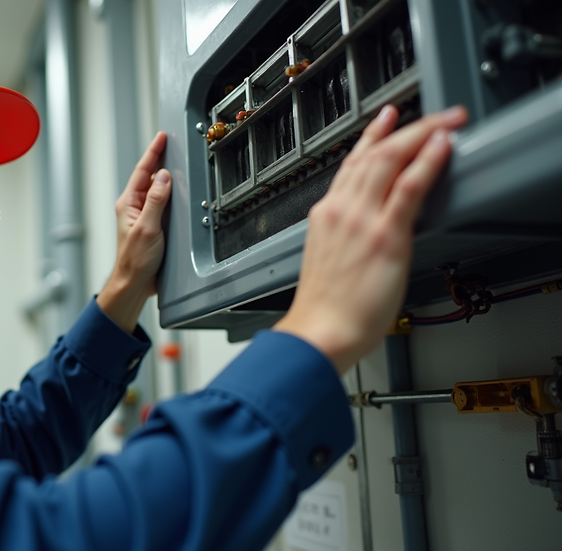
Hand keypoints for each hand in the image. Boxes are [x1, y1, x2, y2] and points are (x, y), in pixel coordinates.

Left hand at [97, 131, 171, 332]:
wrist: (135, 284)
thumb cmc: (135, 261)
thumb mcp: (147, 228)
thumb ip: (156, 201)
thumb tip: (163, 177)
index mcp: (128, 204)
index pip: (142, 171)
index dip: (153, 152)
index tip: (161, 137)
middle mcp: (135, 207)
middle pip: (149, 177)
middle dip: (160, 158)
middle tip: (171, 142)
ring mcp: (144, 216)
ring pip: (157, 190)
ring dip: (166, 176)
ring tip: (176, 160)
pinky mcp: (153, 226)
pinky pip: (163, 204)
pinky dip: (172, 194)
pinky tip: (179, 191)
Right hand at [273, 105, 467, 371]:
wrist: (320, 331)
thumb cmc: (324, 309)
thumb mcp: (328, 260)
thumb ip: (345, 237)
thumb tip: (368, 229)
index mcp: (326, 215)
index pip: (352, 163)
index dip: (372, 136)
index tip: (387, 119)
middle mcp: (341, 209)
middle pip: (375, 153)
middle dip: (407, 126)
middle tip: (433, 114)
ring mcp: (362, 219)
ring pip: (391, 159)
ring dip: (422, 133)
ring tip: (445, 121)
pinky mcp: (385, 235)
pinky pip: (409, 187)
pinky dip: (426, 161)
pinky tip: (441, 147)